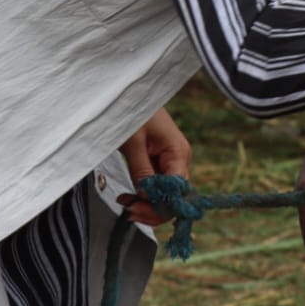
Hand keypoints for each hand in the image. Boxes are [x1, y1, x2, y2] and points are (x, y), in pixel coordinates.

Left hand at [117, 107, 192, 225]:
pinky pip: (157, 188)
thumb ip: (141, 170)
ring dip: (147, 205)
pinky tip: (128, 197)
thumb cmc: (133, 111)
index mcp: (179, 153)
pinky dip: (144, 196)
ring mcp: (171, 164)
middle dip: (153, 209)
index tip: (135, 207)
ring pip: (166, 196)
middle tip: (128, 211)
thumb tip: (147, 196)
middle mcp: (179, 161)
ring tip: (125, 204)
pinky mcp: (160, 165)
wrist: (130, 94)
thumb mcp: (133, 141)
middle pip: (175, 198)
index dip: (160, 204)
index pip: (178, 190)